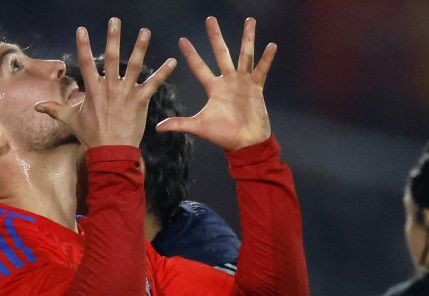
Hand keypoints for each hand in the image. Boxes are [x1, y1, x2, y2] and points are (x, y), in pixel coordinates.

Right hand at [35, 18, 176, 148]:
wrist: (111, 151)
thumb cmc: (91, 136)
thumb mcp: (70, 120)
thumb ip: (54, 110)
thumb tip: (37, 106)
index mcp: (92, 90)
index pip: (85, 62)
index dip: (83, 45)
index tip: (82, 29)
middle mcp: (109, 87)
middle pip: (112, 58)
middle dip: (113, 38)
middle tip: (115, 21)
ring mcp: (126, 93)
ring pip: (134, 66)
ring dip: (140, 48)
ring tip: (145, 32)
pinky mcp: (140, 101)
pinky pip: (154, 84)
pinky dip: (163, 73)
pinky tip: (173, 61)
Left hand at [157, 17, 276, 150]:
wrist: (245, 144)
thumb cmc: (223, 136)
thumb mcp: (199, 126)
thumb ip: (179, 124)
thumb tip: (157, 128)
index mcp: (213, 88)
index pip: (199, 67)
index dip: (191, 54)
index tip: (182, 40)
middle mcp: (228, 81)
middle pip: (221, 53)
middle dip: (215, 36)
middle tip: (210, 19)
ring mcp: (243, 82)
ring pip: (244, 55)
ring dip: (247, 38)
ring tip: (249, 20)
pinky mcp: (257, 88)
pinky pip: (261, 70)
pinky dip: (266, 59)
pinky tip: (271, 45)